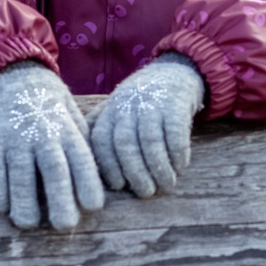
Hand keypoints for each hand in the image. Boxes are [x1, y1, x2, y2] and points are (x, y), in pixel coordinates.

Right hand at [0, 60, 106, 231]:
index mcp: (67, 131)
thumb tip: (100, 173)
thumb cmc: (45, 102)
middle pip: (55, 172)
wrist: (6, 73)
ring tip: (27, 224)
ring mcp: (14, 139)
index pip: (82, 160)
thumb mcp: (70, 114)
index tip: (92, 207)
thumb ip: (81, 142)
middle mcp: (43, 136)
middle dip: (60, 201)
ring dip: (24, 204)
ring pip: (21, 176)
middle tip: (64, 226)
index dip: (88, 184)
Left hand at [89, 55, 206, 197]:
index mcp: (109, 112)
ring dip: (158, 168)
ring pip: (150, 141)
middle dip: (135, 173)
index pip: (101, 142)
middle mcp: (128, 107)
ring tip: (165, 185)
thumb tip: (85, 170)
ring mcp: (152, 105)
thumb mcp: (115, 110)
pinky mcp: (176, 106)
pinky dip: (177, 154)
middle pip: (124, 144)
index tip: (119, 186)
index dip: (108, 167)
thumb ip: (100, 133)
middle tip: (145, 192)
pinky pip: (175, 134)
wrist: (173, 73)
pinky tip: (180, 166)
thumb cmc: (139, 103)